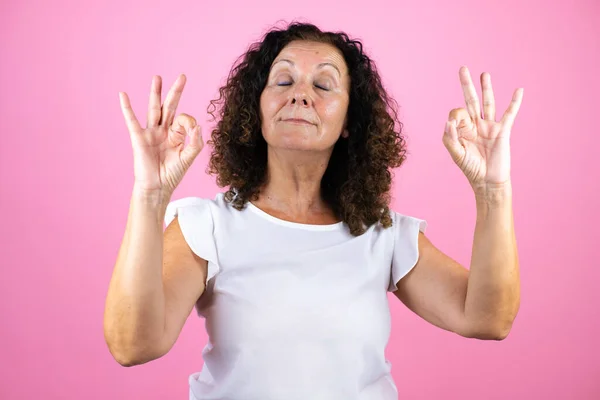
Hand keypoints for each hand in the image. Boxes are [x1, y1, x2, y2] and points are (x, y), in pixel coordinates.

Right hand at [119, 74, 203, 196]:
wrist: (157, 188)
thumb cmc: (172, 175)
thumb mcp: (188, 158)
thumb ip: (195, 142)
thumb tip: (198, 125)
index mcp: (176, 135)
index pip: (184, 119)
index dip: (189, 122)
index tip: (193, 131)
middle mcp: (163, 131)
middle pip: (170, 106)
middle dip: (176, 91)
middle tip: (183, 76)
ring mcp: (151, 133)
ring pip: (154, 109)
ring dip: (156, 93)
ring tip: (157, 77)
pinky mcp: (139, 138)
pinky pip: (132, 120)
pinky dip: (127, 108)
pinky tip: (123, 94)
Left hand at [442, 66, 522, 191]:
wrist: (488, 181)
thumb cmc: (471, 169)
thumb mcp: (456, 155)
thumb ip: (450, 138)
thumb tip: (449, 121)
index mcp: (463, 129)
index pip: (457, 113)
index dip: (455, 117)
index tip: (455, 126)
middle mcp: (476, 124)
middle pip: (471, 100)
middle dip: (466, 84)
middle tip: (462, 68)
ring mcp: (490, 126)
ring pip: (488, 103)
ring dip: (486, 88)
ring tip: (484, 74)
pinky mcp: (503, 131)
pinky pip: (509, 114)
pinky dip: (514, 102)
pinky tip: (519, 90)